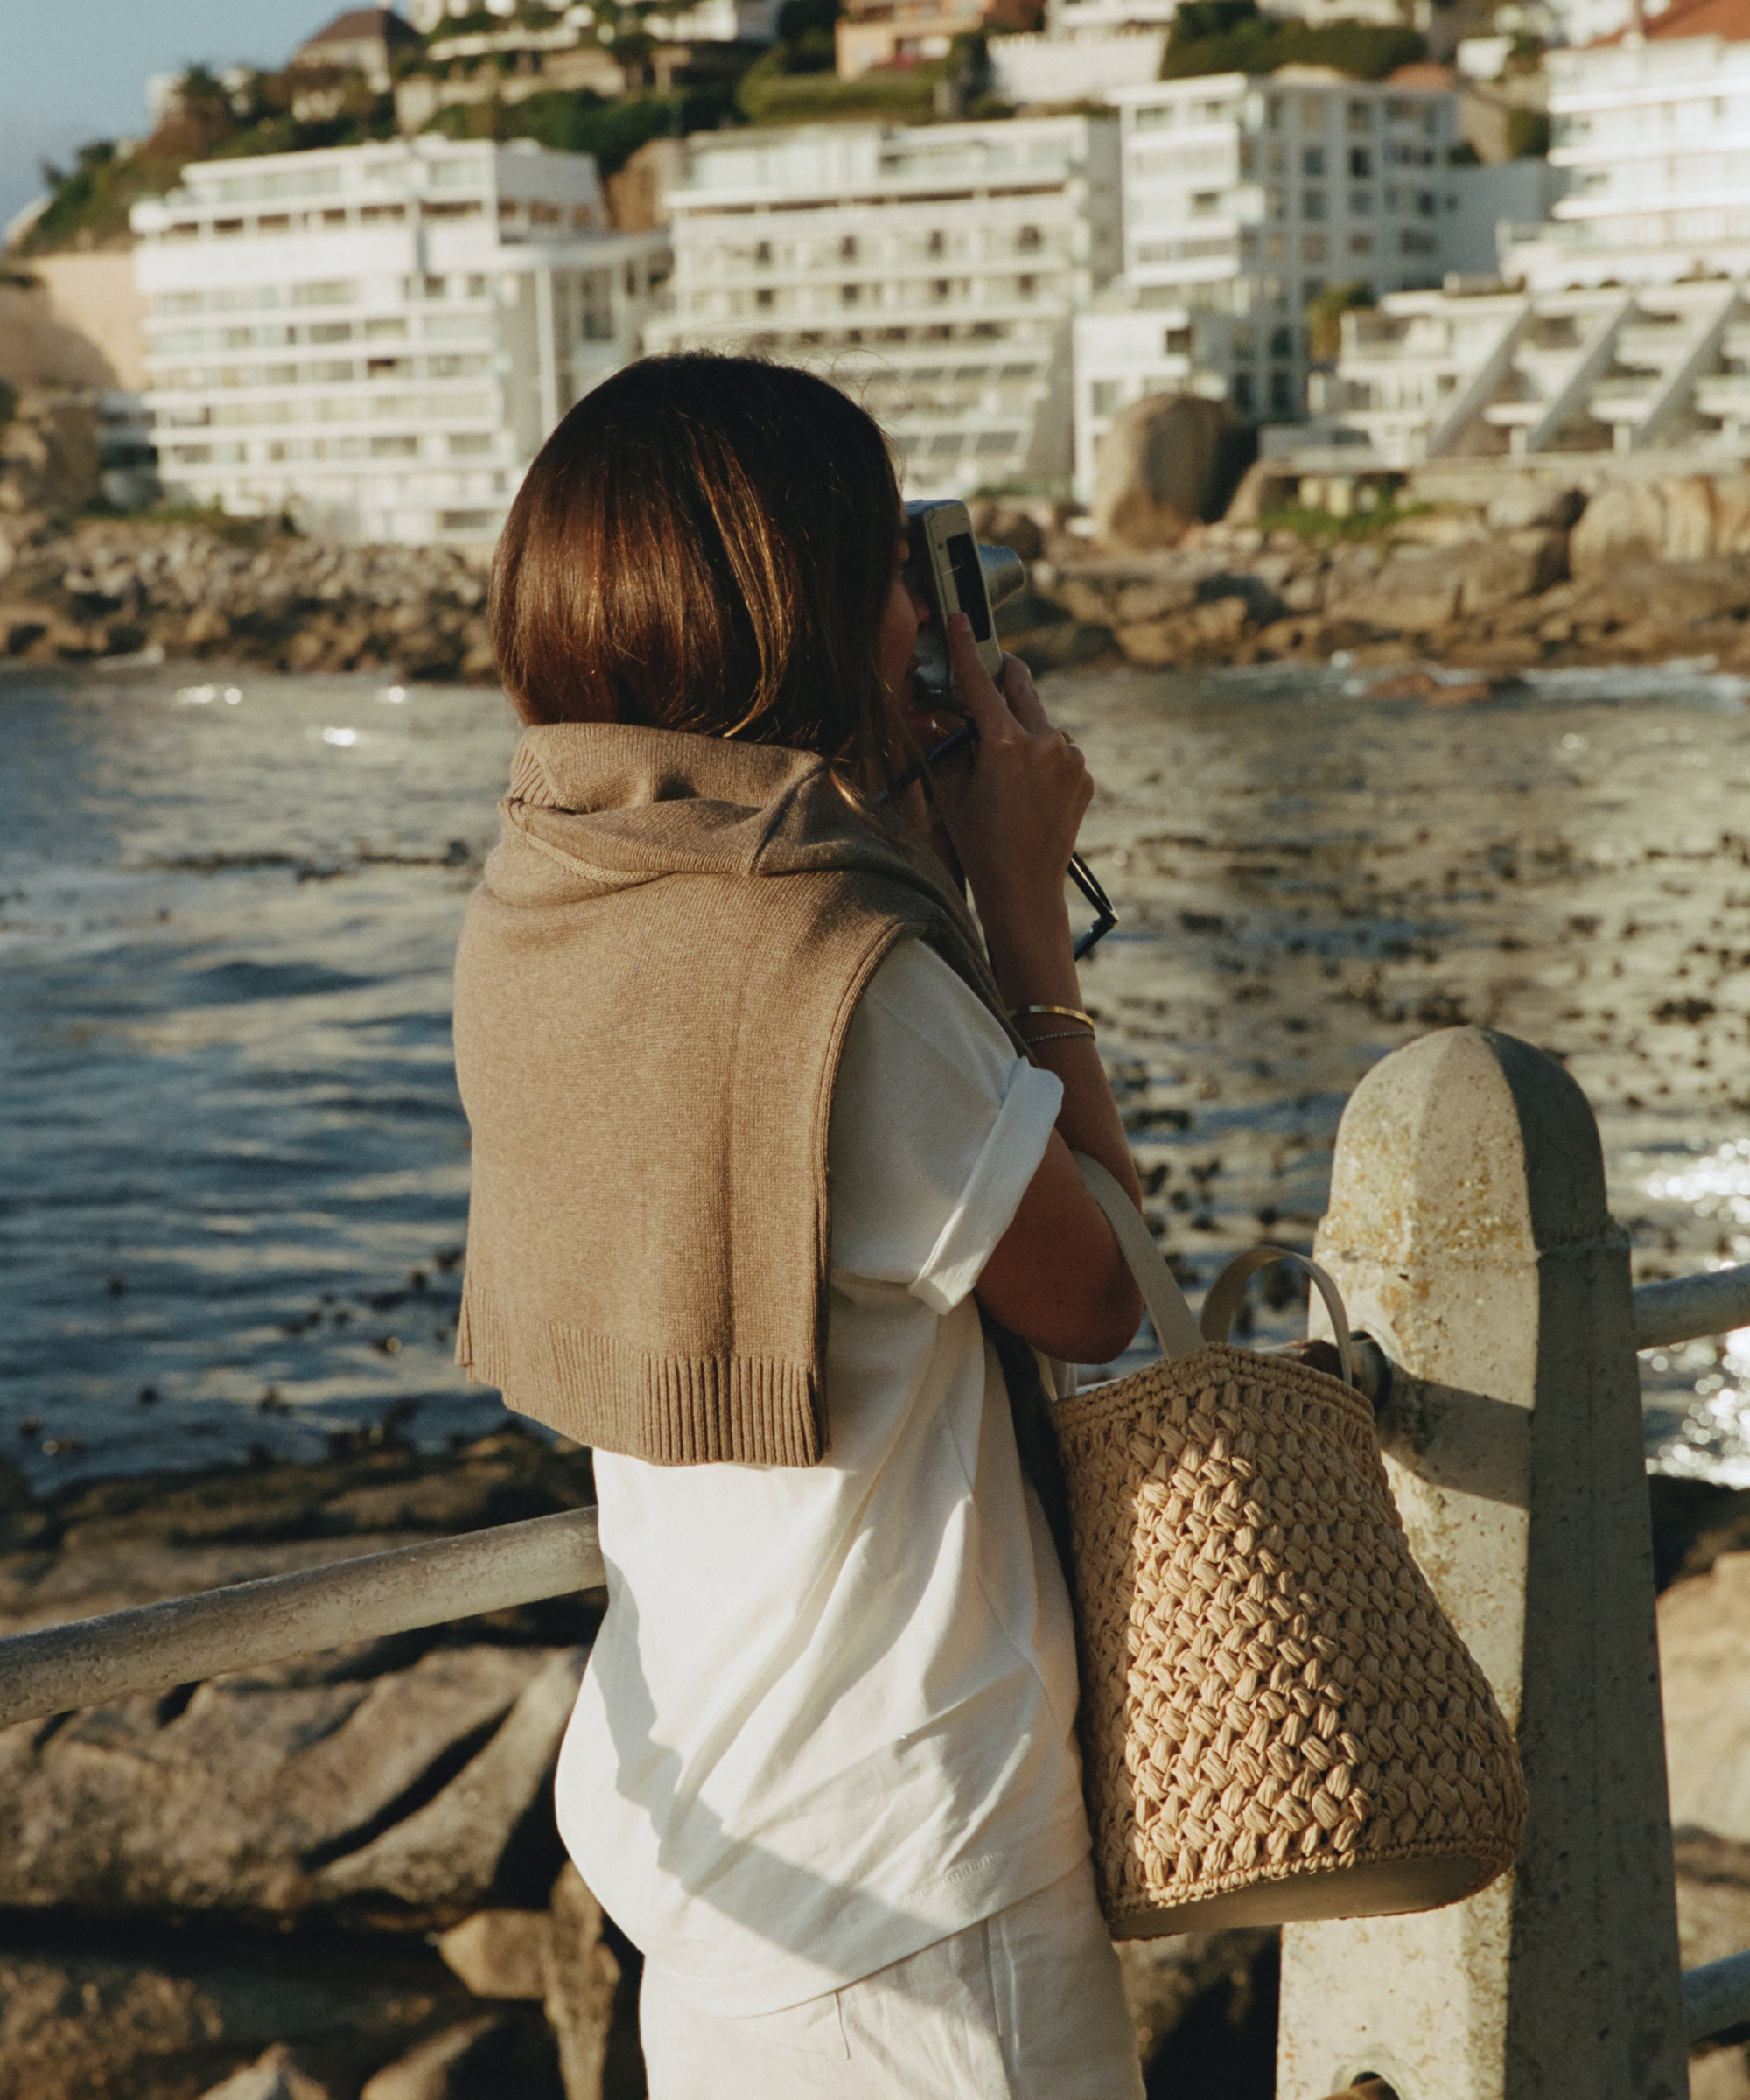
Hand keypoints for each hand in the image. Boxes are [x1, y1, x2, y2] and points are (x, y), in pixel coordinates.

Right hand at [928, 615, 1091, 931]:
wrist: (1024, 890)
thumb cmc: (979, 845)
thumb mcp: (949, 791)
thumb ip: (943, 744)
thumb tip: (933, 714)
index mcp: (1006, 744)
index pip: (979, 684)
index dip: (965, 649)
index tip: (960, 619)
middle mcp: (1046, 743)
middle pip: (1020, 685)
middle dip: (1001, 677)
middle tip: (985, 676)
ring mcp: (1071, 759)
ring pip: (1041, 720)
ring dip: (1021, 726)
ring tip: (1003, 764)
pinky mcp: (1084, 775)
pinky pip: (1058, 749)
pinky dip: (1041, 755)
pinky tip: (1026, 787)